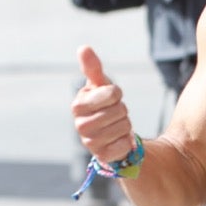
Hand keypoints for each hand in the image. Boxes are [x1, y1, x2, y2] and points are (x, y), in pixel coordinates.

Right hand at [71, 46, 136, 162]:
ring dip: (126, 126)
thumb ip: (92, 68)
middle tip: (114, 114)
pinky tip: (119, 141)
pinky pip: (124, 146)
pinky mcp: (102, 157)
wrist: (110, 134)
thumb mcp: (100, 85)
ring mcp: (90, 143)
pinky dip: (127, 142)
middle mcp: (80, 125)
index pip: (112, 93)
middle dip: (122, 111)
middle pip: (119, 111)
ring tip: (116, 127)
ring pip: (124, 127)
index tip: (111, 98)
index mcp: (78, 105)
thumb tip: (83, 48)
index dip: (116, 94)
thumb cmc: (103, 105)